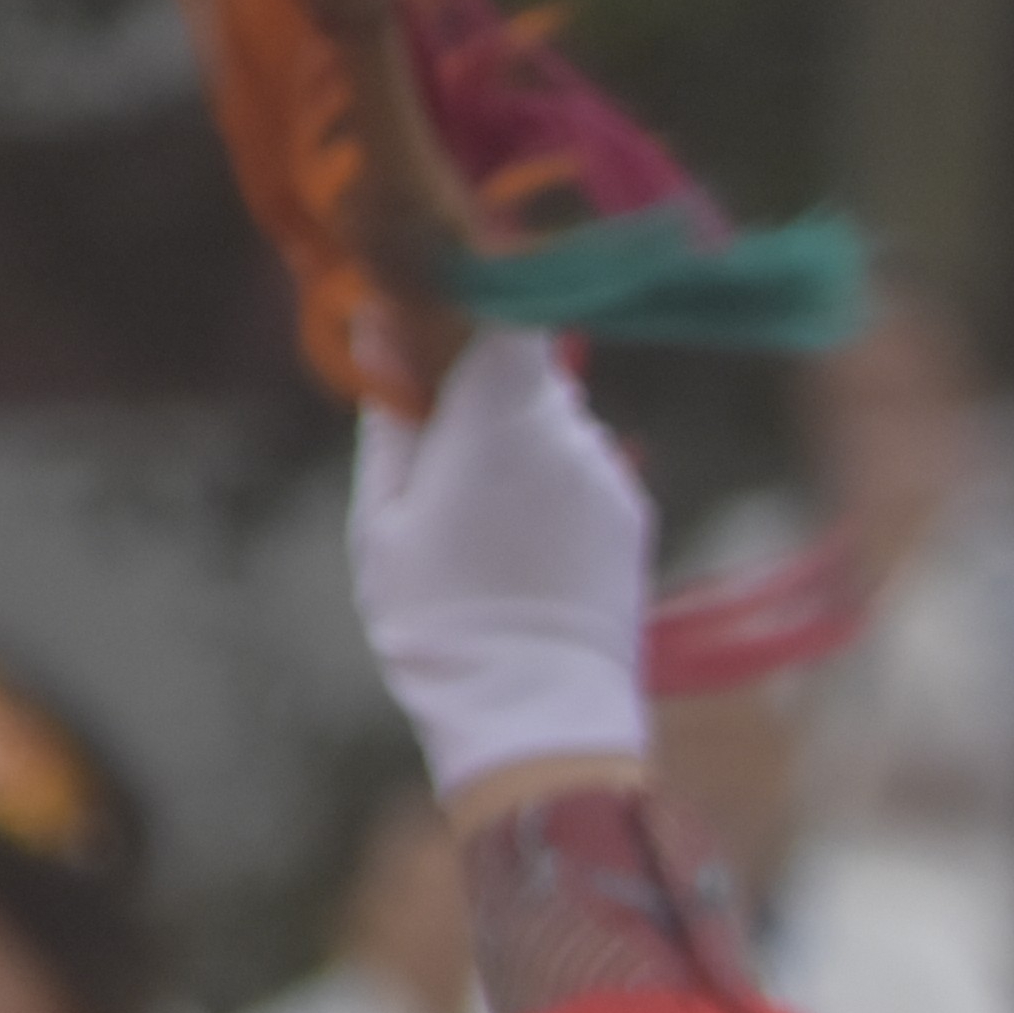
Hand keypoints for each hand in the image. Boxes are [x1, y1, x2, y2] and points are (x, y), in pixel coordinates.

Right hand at [352, 327, 652, 807]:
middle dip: (482, 385)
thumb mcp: (383, 518)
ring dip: (517, 440)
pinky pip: (584, 470)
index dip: (475, 296)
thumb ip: (391, 413)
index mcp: (502, 418)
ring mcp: (611, 477)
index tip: (434, 313)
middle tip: (434, 440)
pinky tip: (520, 546)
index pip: (509, 309)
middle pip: (528, 369)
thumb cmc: (439, 620)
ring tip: (476, 516)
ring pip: (558, 422)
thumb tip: (380, 323)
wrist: (535, 716)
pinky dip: (552, 483)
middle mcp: (572, 434)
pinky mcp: (633, 518)